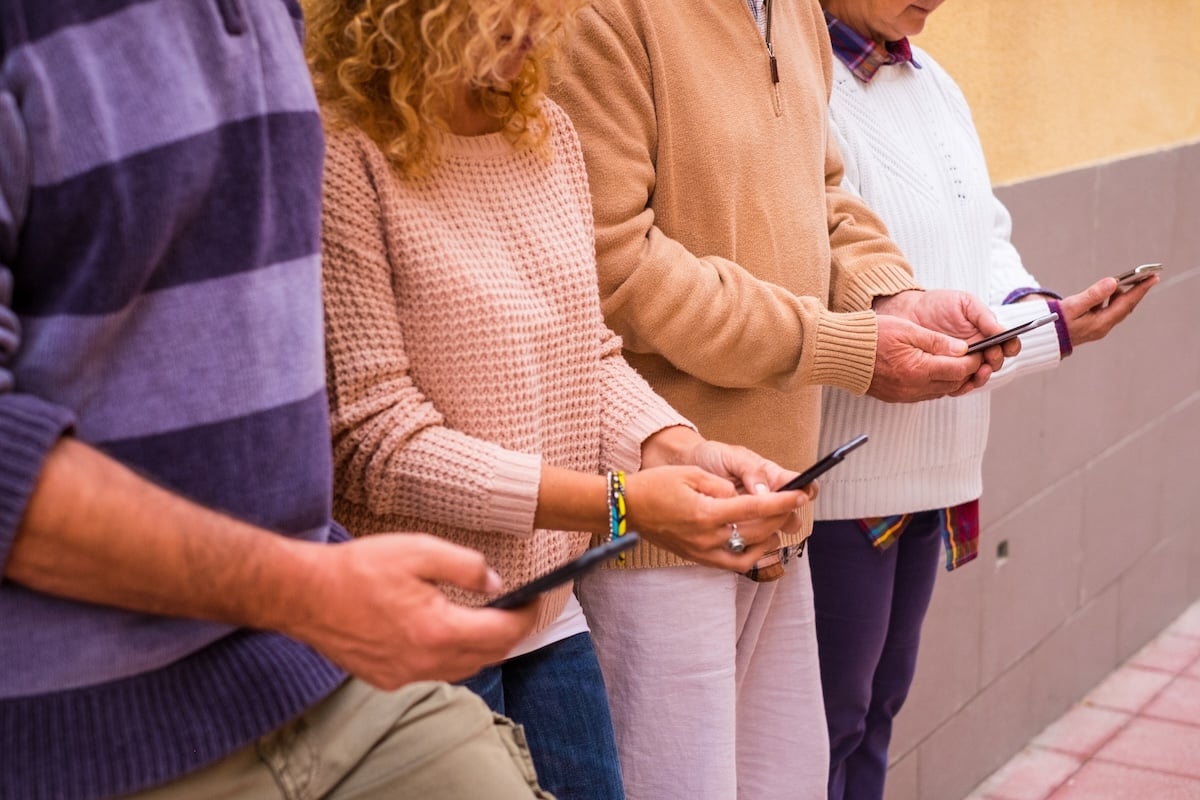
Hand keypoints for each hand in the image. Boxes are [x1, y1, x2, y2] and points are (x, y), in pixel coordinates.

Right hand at [281, 534, 538, 689]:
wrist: (303, 594)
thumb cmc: (358, 568)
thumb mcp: (419, 550)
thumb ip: (466, 567)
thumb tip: (496, 584)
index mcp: (437, 631)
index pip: (503, 633)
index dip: (526, 616)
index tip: (536, 599)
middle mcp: (424, 662)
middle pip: (488, 656)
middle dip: (510, 633)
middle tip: (518, 608)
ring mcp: (404, 675)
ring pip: (463, 669)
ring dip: (482, 647)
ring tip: (488, 619)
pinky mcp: (386, 679)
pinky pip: (434, 673)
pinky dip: (451, 656)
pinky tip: (445, 633)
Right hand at [622, 464, 808, 570]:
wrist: (627, 509)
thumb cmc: (655, 486)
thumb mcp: (689, 474)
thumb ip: (720, 485)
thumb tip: (741, 496)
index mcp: (706, 513)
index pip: (755, 508)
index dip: (782, 502)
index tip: (801, 494)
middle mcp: (707, 537)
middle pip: (757, 530)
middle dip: (780, 516)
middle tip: (793, 503)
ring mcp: (703, 551)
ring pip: (750, 551)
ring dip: (769, 536)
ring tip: (778, 521)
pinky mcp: (699, 558)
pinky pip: (734, 563)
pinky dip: (752, 554)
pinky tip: (759, 541)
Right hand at [867, 313, 983, 401]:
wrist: (841, 352)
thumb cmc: (871, 337)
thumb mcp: (908, 330)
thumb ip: (937, 341)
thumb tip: (962, 349)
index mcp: (918, 369)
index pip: (958, 370)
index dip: (972, 361)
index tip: (977, 352)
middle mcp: (913, 387)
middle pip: (952, 384)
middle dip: (964, 372)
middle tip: (969, 358)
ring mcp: (904, 395)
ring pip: (940, 392)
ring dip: (949, 380)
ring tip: (951, 364)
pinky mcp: (896, 398)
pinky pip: (924, 395)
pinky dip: (933, 385)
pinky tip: (931, 372)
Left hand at [875, 289, 1016, 378]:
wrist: (910, 312)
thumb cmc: (939, 304)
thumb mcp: (964, 303)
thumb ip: (983, 315)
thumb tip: (1001, 330)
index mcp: (987, 334)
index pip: (1008, 344)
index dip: (1011, 346)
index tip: (1007, 344)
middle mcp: (978, 351)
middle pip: (995, 363)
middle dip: (995, 361)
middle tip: (989, 356)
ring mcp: (962, 363)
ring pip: (978, 377)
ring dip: (982, 376)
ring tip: (978, 371)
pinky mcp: (945, 372)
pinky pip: (957, 385)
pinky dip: (962, 387)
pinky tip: (961, 383)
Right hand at [1055, 274, 1156, 346]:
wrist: (1042, 339)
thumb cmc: (1054, 323)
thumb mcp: (1072, 306)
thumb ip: (1093, 294)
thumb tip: (1113, 282)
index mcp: (1100, 323)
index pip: (1126, 303)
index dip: (1141, 290)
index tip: (1153, 277)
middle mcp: (1103, 327)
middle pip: (1125, 307)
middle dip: (1136, 291)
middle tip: (1146, 277)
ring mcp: (1098, 327)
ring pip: (1117, 309)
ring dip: (1122, 295)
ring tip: (1124, 282)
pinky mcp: (1093, 326)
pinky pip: (1108, 311)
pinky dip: (1112, 300)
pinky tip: (1108, 293)